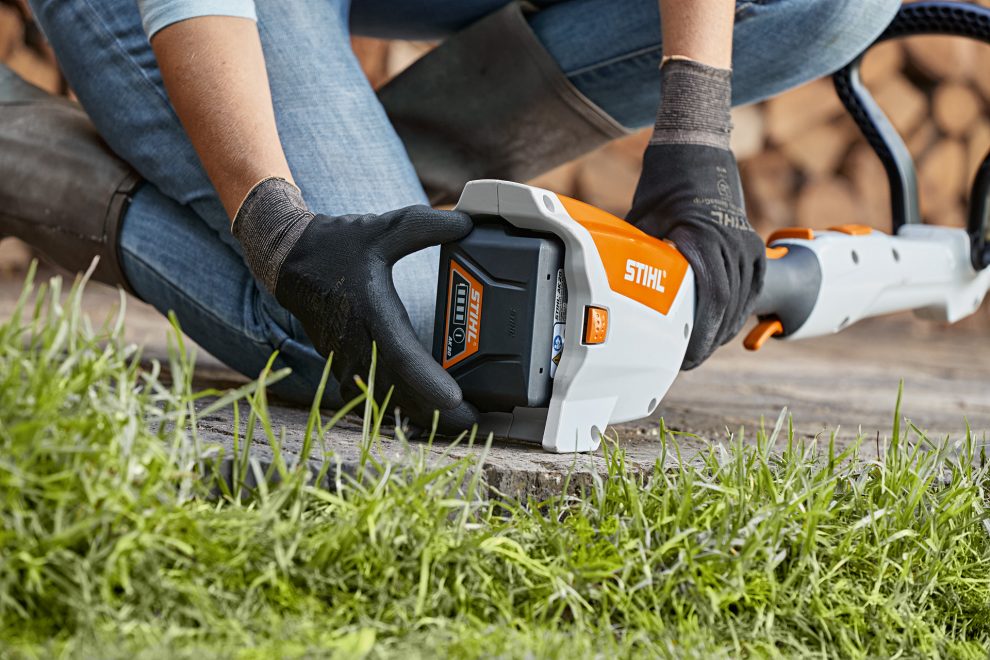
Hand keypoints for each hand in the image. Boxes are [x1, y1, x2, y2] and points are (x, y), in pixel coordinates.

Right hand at [233, 177, 476, 431]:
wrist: (289, 262)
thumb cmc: (336, 246)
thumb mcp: (384, 228)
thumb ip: (426, 225)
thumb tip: (468, 222)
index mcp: (370, 313)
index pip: (402, 357)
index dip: (429, 381)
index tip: (455, 399)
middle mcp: (358, 343)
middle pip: (402, 391)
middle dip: (439, 411)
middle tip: (477, 421)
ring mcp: (349, 359)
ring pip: (389, 398)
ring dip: (423, 413)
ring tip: (461, 422)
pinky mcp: (347, 365)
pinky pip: (376, 395)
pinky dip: (403, 406)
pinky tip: (428, 414)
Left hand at [626, 59, 764, 369]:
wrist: (698, 152)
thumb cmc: (665, 187)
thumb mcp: (641, 222)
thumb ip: (635, 258)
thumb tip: (609, 292)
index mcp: (703, 240)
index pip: (709, 299)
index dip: (700, 334)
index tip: (684, 356)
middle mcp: (732, 244)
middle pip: (726, 306)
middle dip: (708, 339)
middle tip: (686, 363)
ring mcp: (748, 245)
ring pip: (741, 300)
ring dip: (723, 329)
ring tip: (701, 352)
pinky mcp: (754, 246)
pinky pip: (752, 288)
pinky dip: (738, 311)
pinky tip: (723, 330)